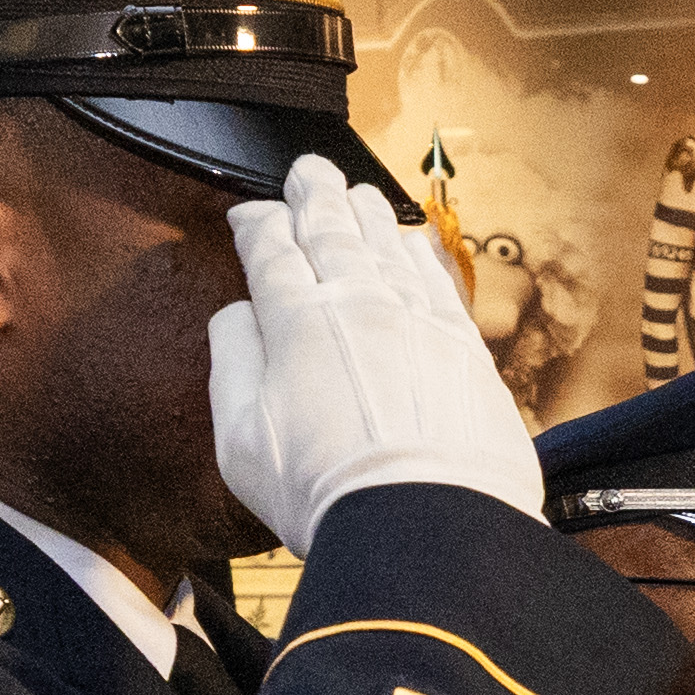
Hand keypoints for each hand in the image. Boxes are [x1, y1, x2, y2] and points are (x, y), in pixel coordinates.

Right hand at [204, 155, 550, 545]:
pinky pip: (437, 278)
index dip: (257, 225)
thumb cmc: (327, 493)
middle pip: (332, 230)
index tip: (249, 215)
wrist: (426, 523)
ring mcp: (417, 319)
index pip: (271, 251)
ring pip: (387, 244)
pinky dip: (419, 251)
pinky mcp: (463, 345)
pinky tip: (411, 241)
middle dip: (313, 195)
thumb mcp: (240, 438)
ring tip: (353, 191)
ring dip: (366, 212)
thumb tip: (238, 315)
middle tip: (305, 171)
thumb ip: (232, 362)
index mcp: (296, 321)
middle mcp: (359, 304)